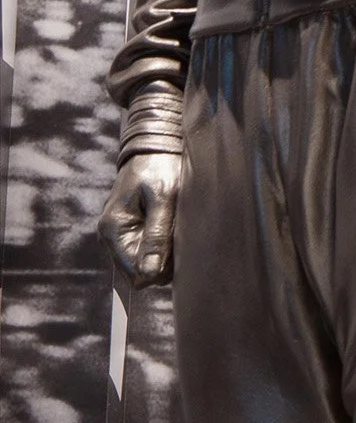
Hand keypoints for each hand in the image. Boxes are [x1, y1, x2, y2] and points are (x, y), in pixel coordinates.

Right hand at [98, 153, 182, 284]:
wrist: (156, 148)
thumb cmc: (161, 169)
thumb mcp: (164, 199)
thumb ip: (157, 236)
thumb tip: (149, 274)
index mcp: (113, 230)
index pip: (134, 274)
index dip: (158, 270)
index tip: (176, 249)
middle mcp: (111, 237)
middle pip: (140, 273)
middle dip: (162, 262)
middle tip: (177, 233)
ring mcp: (120, 236)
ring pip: (146, 265)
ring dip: (164, 253)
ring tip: (174, 225)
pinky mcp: (131, 232)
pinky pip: (148, 253)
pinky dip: (163, 245)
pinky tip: (170, 226)